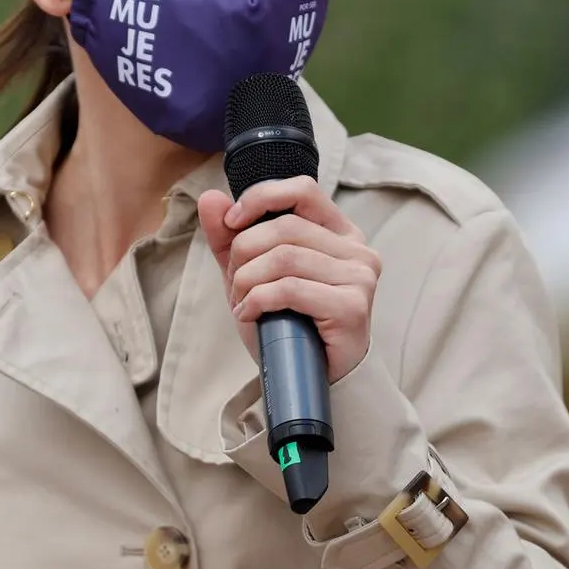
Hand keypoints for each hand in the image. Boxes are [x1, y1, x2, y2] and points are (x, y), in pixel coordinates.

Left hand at [197, 176, 379, 383]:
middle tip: (234, 282)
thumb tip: (210, 198)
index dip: (261, 198)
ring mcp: (359, 277)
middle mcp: (356, 249)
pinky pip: (290, 289)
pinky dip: (258, 301)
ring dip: (248, 281)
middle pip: (285, 228)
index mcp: (339, 232)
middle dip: (244, 253)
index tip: (232, 222)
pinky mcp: (352, 306)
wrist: (313, 378)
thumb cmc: (289, 323)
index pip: (302, 190)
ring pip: (284, 258)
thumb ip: (230, 237)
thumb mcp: (252, 274)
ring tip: (241, 301)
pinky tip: (250, 315)